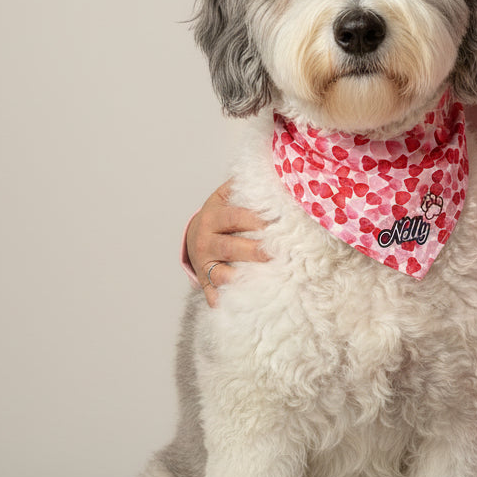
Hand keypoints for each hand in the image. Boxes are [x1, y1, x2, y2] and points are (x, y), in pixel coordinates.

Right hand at [187, 180, 269, 306]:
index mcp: (213, 216)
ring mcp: (203, 264)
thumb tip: (278, 171)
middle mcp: (205, 240)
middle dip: (257, 251)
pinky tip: (244, 305)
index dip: (257, 220)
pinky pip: (214, 293)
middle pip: (231, 247)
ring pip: (222, 274)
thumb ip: (247, 187)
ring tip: (269, 280)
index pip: (235, 217)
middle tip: (282, 253)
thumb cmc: (221, 214)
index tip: (281, 223)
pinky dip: (225, 300)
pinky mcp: (205, 282)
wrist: (194, 235)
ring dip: (244, 278)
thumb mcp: (227, 195)